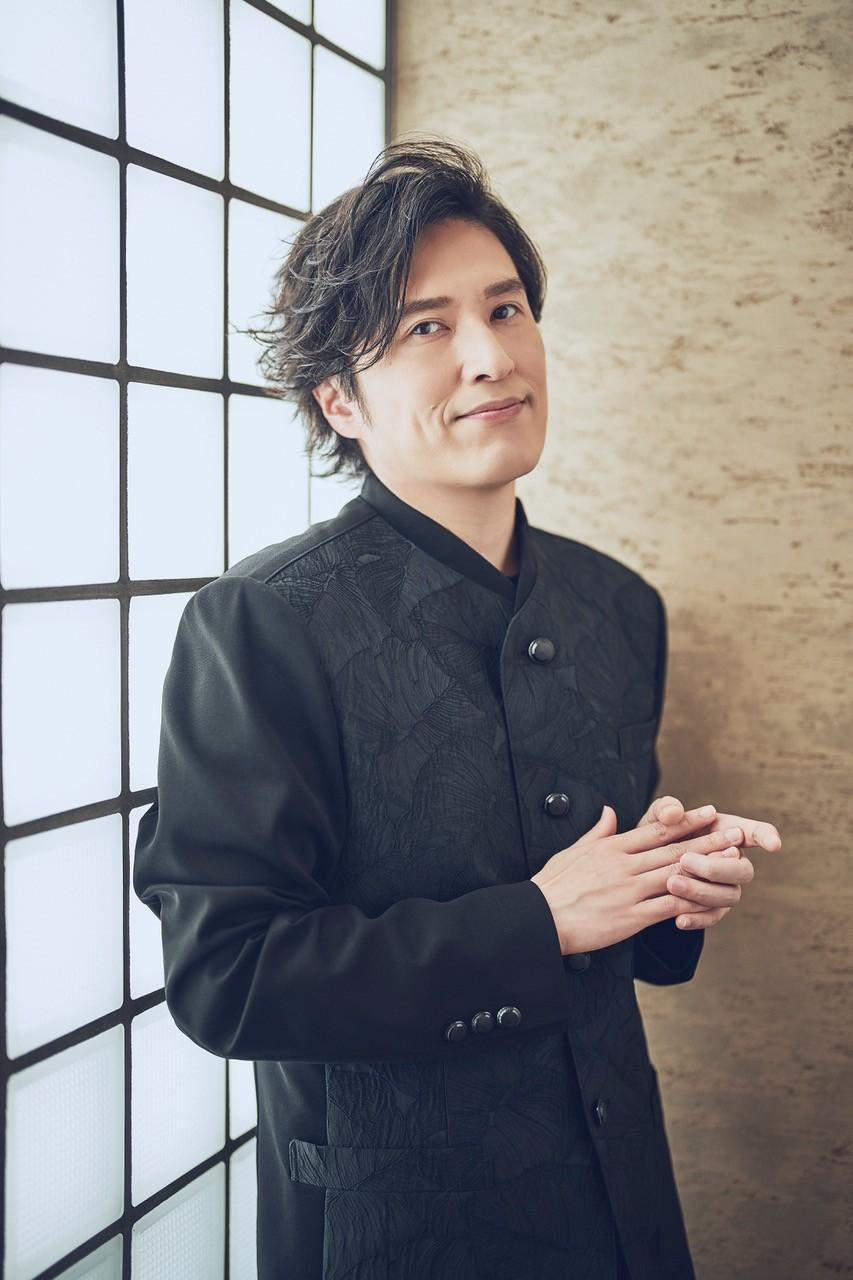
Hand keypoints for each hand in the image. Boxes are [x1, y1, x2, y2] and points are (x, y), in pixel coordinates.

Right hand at [530, 801, 750, 953]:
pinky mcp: (631, 916)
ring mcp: (629, 890)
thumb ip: (597, 831)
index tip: (708, 812)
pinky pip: (668, 906)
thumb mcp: (573, 851)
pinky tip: (711, 898)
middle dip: (708, 839)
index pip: (657, 829)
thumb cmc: (552, 886)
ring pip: (676, 873)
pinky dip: (692, 901)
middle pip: (673, 848)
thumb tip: (610, 811)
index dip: (687, 820)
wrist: (539, 918)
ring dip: (708, 866)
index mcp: (611, 847)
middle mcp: (624, 865)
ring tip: (732, 859)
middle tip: (734, 831)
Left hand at [639, 794, 780, 929]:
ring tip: (672, 883)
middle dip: (716, 867)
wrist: (645, 864)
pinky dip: (697, 919)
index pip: (756, 833)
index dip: (767, 837)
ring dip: (701, 891)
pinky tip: (679, 919)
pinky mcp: (712, 909)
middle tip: (685, 860)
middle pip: (744, 870)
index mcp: (728, 833)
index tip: (773, 845)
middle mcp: (734, 862)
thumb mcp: (657, 817)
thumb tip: (674, 812)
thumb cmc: (658, 834)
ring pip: (729, 895)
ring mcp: (726, 887)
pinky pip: (712, 917)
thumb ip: (665, 809)